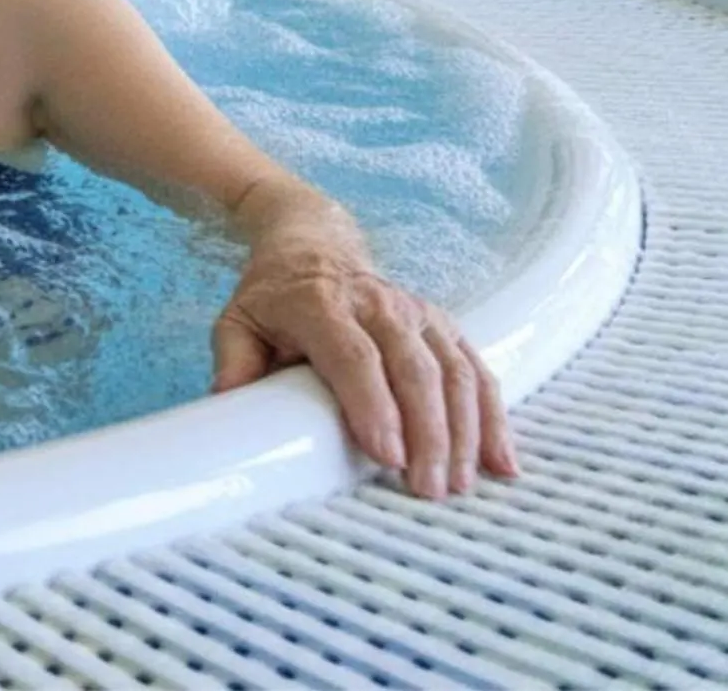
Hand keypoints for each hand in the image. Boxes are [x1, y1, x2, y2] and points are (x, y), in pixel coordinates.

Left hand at [210, 243, 517, 497]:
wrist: (313, 244)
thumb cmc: (272, 296)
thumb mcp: (237, 320)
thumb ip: (234, 363)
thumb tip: (229, 410)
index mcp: (321, 303)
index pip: (354, 355)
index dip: (372, 404)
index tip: (387, 455)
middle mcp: (378, 304)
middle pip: (414, 369)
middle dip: (427, 433)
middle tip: (426, 488)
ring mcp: (418, 313)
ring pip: (454, 372)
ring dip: (464, 432)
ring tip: (459, 485)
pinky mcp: (444, 325)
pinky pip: (477, 370)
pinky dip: (495, 416)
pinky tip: (503, 462)